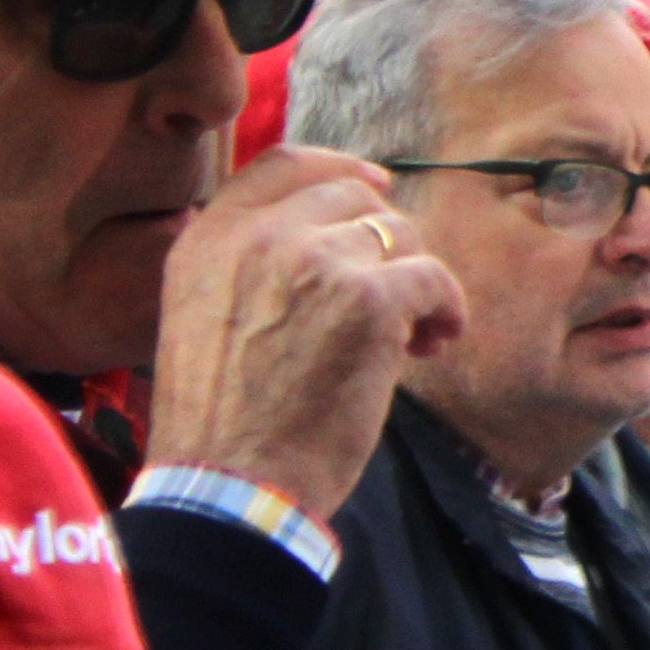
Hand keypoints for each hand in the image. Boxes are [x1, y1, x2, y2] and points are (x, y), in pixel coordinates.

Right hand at [152, 146, 461, 518]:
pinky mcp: (370, 299)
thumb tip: (330, 233)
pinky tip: (433, 344)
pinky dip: (446, 310)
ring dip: (414, 280)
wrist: (230, 485)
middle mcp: (260, 236)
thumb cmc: (222, 424)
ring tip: (411, 336)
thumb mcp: (203, 317)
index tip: (374, 188)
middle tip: (395, 293)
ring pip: (398, 235)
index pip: (285, 164)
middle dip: (384, 238)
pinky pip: (432, 278)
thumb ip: (250, 266)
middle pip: (352, 195)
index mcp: (210, 238)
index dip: (339, 169)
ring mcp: (316, 261)